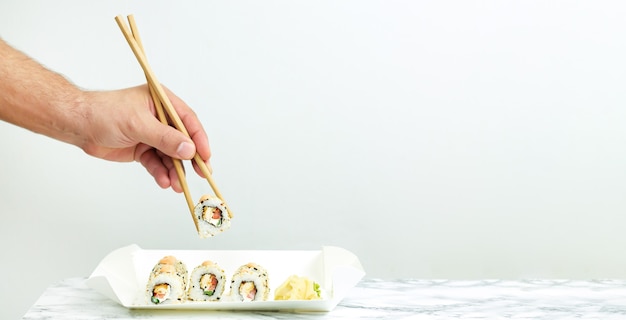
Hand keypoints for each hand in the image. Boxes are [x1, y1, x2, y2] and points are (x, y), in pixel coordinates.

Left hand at [79, 85, 210, 191]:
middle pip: (183, 140)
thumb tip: (188, 149)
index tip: (205, 155)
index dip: (199, 138)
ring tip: (177, 184)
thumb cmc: (104, 113)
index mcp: (162, 102)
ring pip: (170, 155)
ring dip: (175, 170)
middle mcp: (160, 118)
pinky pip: (157, 163)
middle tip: (200, 173)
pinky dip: (161, 173)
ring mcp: (152, 135)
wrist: (78, 125)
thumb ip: (165, 138)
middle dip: (190, 158)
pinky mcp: (143, 149)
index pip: (188, 121)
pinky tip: (163, 181)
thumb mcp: (138, 124)